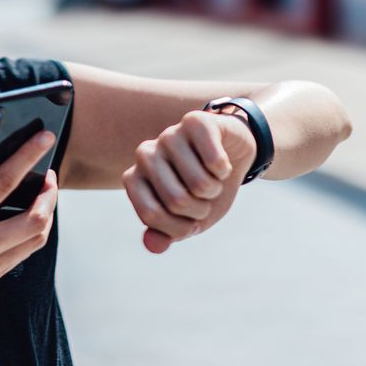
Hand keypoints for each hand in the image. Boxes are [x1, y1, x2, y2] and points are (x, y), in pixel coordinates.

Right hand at [0, 129, 59, 338]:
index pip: (3, 182)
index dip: (27, 156)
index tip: (45, 136)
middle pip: (35, 216)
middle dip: (50, 190)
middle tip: (50, 171)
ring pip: (36, 238)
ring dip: (47, 213)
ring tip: (43, 194)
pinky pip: (22, 255)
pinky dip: (33, 234)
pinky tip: (24, 221)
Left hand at [121, 109, 256, 253]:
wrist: (231, 156)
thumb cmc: (203, 191)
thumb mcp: (188, 220)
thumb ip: (167, 234)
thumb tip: (152, 245)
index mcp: (135, 179)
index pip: (151, 215)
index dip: (180, 227)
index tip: (190, 221)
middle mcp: (145, 154)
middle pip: (176, 201)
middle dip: (201, 209)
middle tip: (204, 196)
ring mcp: (168, 135)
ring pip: (198, 183)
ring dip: (215, 189)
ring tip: (212, 178)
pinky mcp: (195, 121)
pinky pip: (214, 160)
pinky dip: (225, 170)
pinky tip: (221, 161)